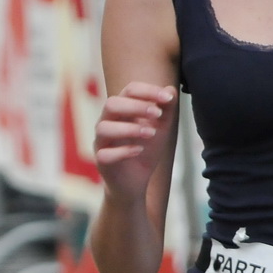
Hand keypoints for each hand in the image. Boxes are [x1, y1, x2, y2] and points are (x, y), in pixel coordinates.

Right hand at [95, 82, 176, 203]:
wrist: (136, 182)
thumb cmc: (146, 151)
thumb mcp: (161, 130)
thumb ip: (166, 110)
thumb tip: (171, 89)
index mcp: (121, 111)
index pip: (129, 91)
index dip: (147, 91)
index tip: (167, 98)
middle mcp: (107, 122)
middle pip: (111, 104)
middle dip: (135, 106)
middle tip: (157, 114)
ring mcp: (101, 142)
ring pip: (103, 128)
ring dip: (129, 128)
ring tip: (150, 133)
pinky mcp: (101, 161)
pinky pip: (105, 154)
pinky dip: (123, 151)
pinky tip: (139, 150)